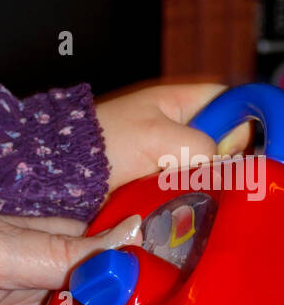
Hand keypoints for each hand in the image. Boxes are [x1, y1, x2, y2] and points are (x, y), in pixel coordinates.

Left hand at [95, 82, 252, 193]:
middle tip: (214, 173)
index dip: (239, 121)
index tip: (236, 146)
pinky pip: (189, 187)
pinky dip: (191, 195)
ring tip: (196, 190)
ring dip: (206, 180)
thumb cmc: (103, 142)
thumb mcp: (157, 137)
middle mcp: (180, 126)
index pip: (229, 102)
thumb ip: (198, 145)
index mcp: (181, 102)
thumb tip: (220, 163)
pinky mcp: (161, 181)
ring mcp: (170, 154)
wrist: (65, 169)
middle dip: (224, 158)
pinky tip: (186, 202)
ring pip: (208, 168)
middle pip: (224, 140)